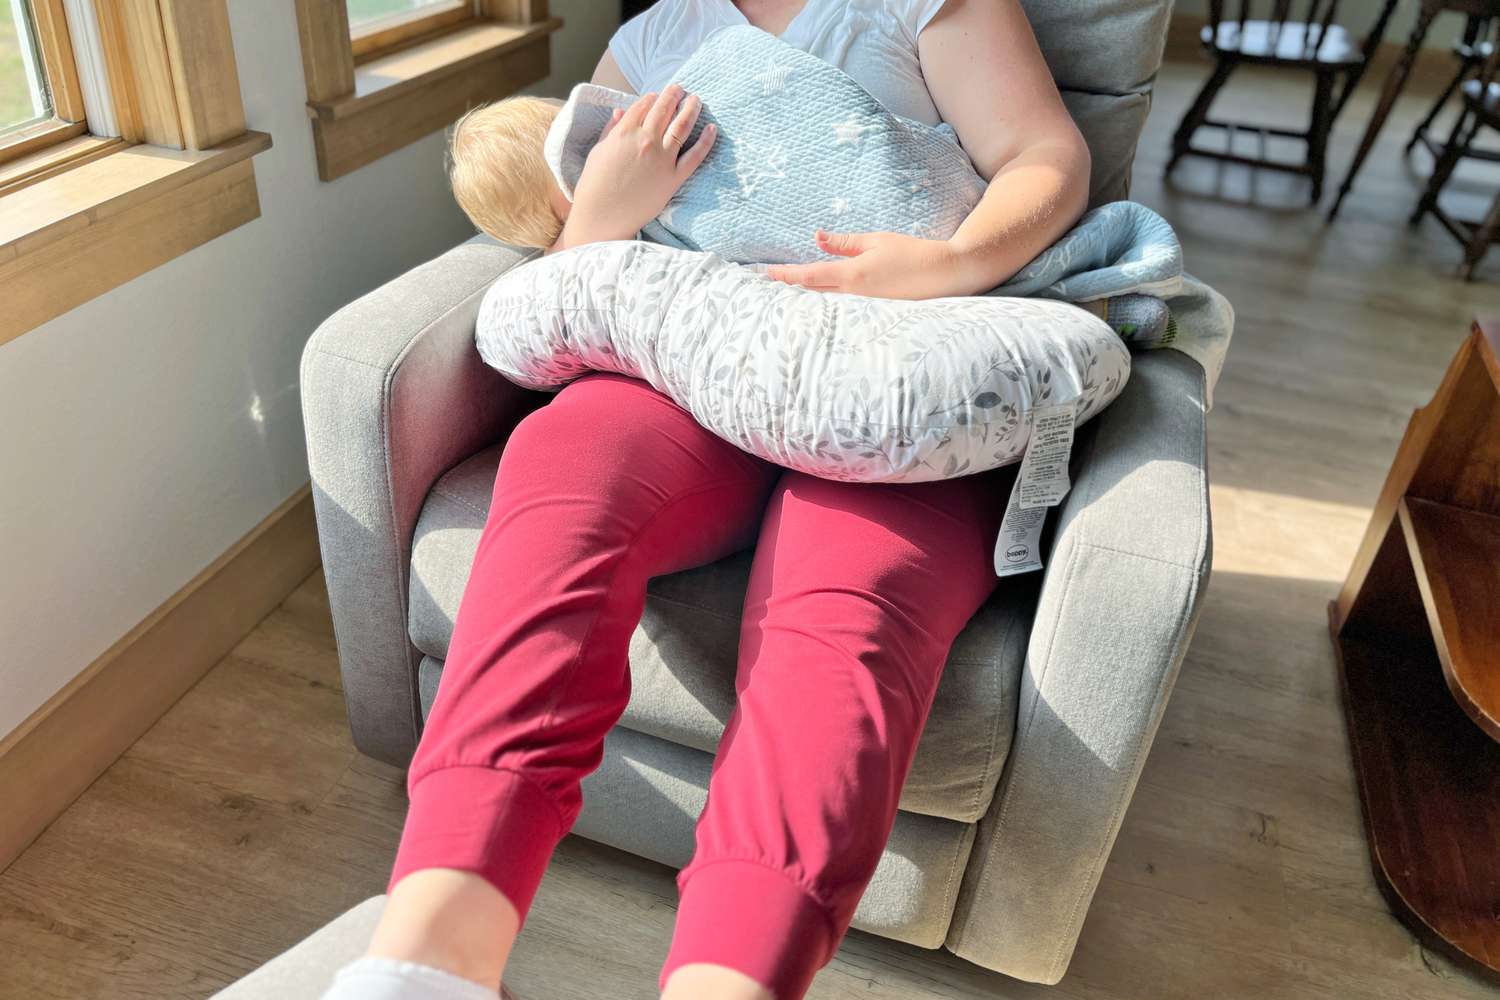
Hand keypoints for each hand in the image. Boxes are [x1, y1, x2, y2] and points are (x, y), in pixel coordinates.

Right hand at [558, 84, 716, 247]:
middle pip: (664, 110)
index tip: (657, 95)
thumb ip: (610, 130)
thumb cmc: (594, 186)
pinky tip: (712, 129)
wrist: (602, 216)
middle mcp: (645, 141)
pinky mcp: (673, 178)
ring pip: (682, 126)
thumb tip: (620, 111)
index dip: (652, 97)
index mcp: (624, 132)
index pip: (643, 105)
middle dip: (673, 95)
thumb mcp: (598, 152)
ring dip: (690, 109)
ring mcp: (661, 159)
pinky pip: (695, 156)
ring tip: (696, 100)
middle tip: (680, 88)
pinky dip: (706, 141)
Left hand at [765, 231, 981, 299]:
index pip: (810, 276)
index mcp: (853, 274)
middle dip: (790, 287)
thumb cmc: (913, 252)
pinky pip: (843, 309)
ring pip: (826, 303)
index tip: (767, 273)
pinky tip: (817, 301)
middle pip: (813, 292)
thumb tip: (817, 237)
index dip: (786, 275)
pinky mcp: (873, 314)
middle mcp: (855, 295)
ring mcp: (864, 308)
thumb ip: (845, 243)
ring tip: (785, 291)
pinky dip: (826, 303)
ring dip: (805, 296)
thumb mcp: (877, 241)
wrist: (946, 275)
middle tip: (769, 282)